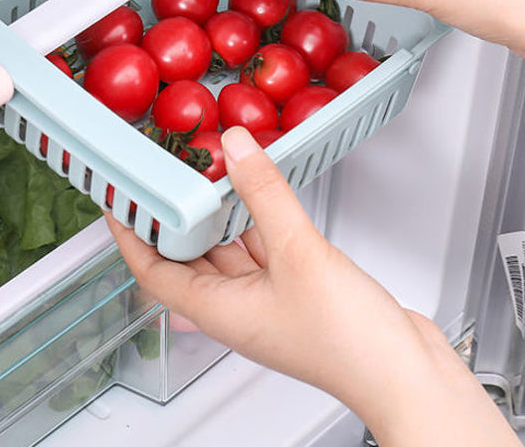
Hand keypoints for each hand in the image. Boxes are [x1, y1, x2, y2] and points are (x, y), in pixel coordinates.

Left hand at [105, 126, 520, 446]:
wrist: (405, 375)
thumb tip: (236, 149)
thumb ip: (265, 195)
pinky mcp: (298, 290)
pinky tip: (260, 195)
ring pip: (230, 249)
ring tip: (209, 174)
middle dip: (175, 217)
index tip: (119, 200)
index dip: (130, 233)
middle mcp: (237, 307)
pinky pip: (265, 248)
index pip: (152, 269)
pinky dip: (258, 220)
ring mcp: (268, 300)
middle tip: (166, 175)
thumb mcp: (299, 253)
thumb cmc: (350, 344)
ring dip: (219, 215)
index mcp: (219, 310)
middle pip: (189, 256)